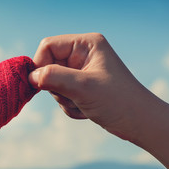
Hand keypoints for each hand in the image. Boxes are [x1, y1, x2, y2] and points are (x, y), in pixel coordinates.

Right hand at [28, 33, 168, 168]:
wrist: (139, 123)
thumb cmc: (118, 101)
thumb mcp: (82, 87)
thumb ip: (53, 77)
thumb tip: (29, 76)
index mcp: (86, 44)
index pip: (48, 46)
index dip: (41, 64)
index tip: (41, 84)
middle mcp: (82, 54)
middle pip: (48, 65)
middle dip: (56, 87)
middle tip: (73, 97)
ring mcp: (81, 70)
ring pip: (52, 83)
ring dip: (64, 99)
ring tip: (83, 105)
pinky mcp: (80, 86)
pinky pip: (60, 94)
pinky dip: (69, 105)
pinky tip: (86, 110)